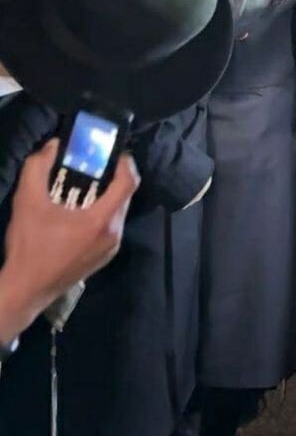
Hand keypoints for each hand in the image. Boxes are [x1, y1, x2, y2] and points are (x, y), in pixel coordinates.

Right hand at [0, 142, 138, 336]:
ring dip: (106, 196)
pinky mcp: (104, 258)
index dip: (126, 163)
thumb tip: (52, 146)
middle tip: (93, 165)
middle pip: (124, 196)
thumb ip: (37, 167)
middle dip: (112, 177)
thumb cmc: (29, 246)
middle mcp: (114, 234)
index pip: (129, 183)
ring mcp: (111, 249)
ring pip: (118, 212)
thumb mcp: (27, 201)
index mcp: (102, 220)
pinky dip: (102, 213)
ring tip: (84, 185)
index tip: (114, 152)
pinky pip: (111, 227)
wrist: (25, 290)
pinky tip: (79, 210)